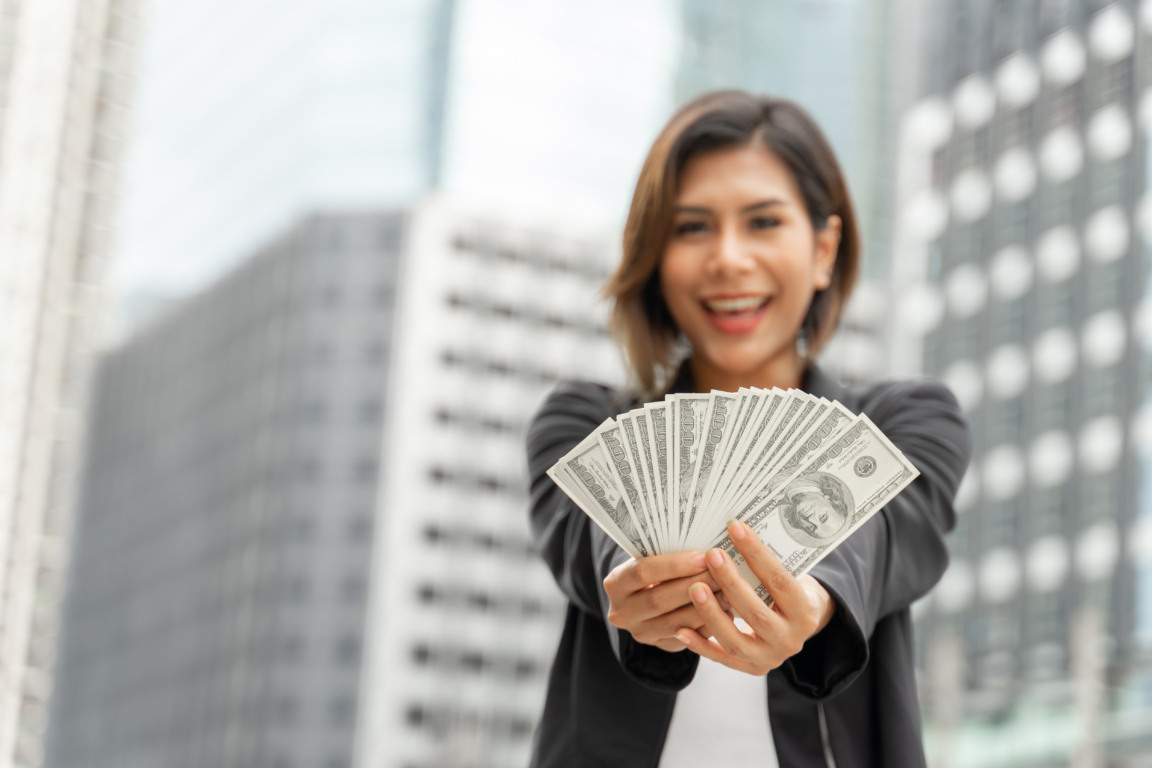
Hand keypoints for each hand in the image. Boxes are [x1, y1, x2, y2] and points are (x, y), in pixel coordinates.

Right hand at [603, 551, 727, 652]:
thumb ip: (668, 554)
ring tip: (729, 590)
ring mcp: (641, 633)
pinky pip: (689, 639)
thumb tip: (705, 549)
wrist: (645, 597)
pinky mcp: (662, 647)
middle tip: (722, 572)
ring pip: (676, 623)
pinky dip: (709, 625)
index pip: (642, 572)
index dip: (674, 565)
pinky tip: (727, 611)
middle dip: (694, 585)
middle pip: (660, 600)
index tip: (702, 557)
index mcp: (615, 584)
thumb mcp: (650, 557)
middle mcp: (622, 613)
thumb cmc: (654, 566)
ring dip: (706, 607)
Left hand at [674, 520, 835, 673]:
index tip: (735, 528)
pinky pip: (721, 658)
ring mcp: (769, 658)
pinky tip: (681, 629)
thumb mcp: (791, 577)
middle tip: (711, 555)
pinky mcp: (750, 668)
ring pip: (735, 641)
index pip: (778, 579)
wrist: (797, 626)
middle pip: (755, 613)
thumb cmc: (787, 592)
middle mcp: (790, 640)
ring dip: (711, 614)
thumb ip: (767, 564)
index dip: (756, 553)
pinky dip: (700, 645)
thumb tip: (735, 528)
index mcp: (805, 612)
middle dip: (730, 583)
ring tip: (693, 588)